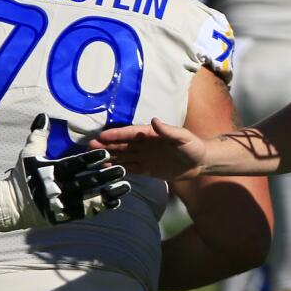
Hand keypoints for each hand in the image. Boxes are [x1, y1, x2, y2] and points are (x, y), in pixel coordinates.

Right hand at [17, 114, 131, 224]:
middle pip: (85, 182)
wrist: (10, 206)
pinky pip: (86, 212)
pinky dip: (102, 206)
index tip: (106, 153)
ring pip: (90, 199)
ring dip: (109, 192)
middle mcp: (57, 188)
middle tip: (123, 170)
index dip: (90, 159)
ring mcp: (61, 204)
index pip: (73, 164)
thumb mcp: (28, 153)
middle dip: (105, 176)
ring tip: (126, 186)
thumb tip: (43, 116)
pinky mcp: (63, 216)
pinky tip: (116, 201)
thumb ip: (39, 135)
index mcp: (50, 171)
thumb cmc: (22, 176)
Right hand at [91, 117, 207, 180]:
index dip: (116, 135)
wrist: (200, 162)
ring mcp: (145, 157)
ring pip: (124, 156)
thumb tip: (154, 121)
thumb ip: (168, 131)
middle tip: (89, 146)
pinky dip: (119, 168)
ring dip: (110, 156)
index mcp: (151, 134)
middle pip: (123, 144)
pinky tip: (108, 168)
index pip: (130, 133)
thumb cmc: (193, 146)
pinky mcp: (148, 169)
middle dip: (107, 145)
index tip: (101, 136)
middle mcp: (145, 145)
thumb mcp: (183, 137)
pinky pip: (131, 168)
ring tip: (94, 158)